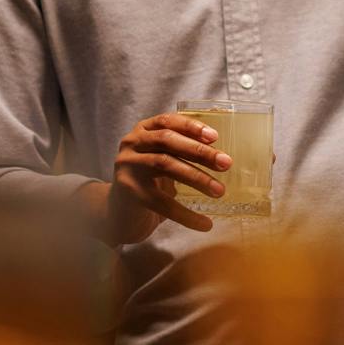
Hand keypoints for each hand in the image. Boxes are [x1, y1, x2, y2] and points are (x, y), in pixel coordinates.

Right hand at [95, 112, 230, 243]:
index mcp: (142, 131)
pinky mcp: (129, 192)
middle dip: (200, 152)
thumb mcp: (161, 158)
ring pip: (165, 165)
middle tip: (226, 163)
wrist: (117, 212)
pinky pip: (162, 202)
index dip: (191, 127)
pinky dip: (186, 214)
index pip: (166, 121)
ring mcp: (127, 166)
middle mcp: (131, 144)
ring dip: (197, 178)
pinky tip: (204, 223)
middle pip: (168, 142)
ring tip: (219, 190)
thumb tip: (220, 155)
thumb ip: (180, 150)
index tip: (215, 137)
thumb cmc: (147, 181)